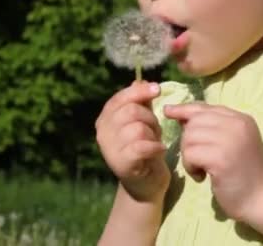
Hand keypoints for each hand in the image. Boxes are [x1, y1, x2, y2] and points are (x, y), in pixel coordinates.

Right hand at [95, 81, 170, 201]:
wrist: (146, 183)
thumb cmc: (145, 149)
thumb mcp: (144, 121)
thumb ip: (141, 102)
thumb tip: (140, 80)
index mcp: (105, 120)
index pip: (119, 98)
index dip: (139, 92)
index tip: (157, 89)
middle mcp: (102, 133)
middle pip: (130, 111)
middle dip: (150, 117)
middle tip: (155, 130)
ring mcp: (109, 149)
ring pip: (137, 128)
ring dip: (153, 134)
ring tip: (155, 142)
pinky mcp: (121, 164)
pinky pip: (142, 145)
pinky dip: (155, 146)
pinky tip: (160, 150)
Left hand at [164, 103, 262, 219]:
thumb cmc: (245, 173)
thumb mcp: (233, 142)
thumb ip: (213, 127)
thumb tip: (179, 115)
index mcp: (241, 118)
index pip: (205, 107)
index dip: (184, 109)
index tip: (169, 111)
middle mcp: (237, 124)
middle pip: (194, 121)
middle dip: (188, 140)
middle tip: (197, 159)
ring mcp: (230, 139)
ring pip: (189, 137)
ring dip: (188, 156)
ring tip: (200, 169)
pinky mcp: (220, 158)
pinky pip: (190, 154)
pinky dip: (190, 167)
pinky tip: (201, 176)